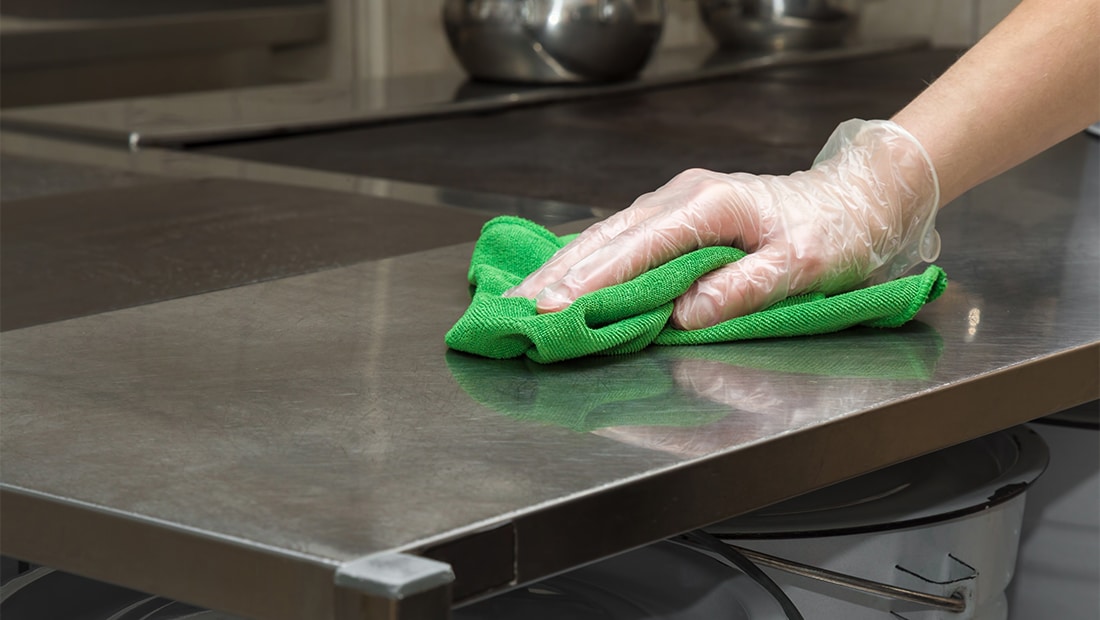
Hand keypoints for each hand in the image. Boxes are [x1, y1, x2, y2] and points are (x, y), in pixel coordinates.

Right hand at [504, 120, 940, 329]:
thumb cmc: (835, 230)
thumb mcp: (804, 264)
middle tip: (517, 309)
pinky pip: (621, 238)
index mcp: (710, 205)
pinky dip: (587, 260)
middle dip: (560, 274)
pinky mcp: (677, 216)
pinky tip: (562, 276)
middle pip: (608, 237)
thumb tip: (686, 313)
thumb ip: (744, 287)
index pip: (638, 247)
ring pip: (607, 235)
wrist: (856, 197)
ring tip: (523, 297)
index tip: (555, 307)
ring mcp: (676, 202)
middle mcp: (683, 197)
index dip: (594, 280)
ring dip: (564, 267)